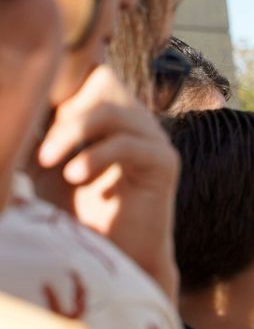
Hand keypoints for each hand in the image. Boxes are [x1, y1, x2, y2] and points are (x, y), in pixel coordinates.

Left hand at [33, 65, 180, 293]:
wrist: (111, 257)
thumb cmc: (73, 211)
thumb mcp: (42, 161)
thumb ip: (34, 127)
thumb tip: (12, 95)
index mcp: (106, 112)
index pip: (84, 70)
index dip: (56, 80)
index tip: (31, 109)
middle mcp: (133, 118)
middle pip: (98, 78)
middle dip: (61, 102)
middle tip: (38, 140)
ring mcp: (152, 138)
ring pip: (109, 110)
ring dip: (71, 133)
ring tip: (48, 162)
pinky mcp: (164, 162)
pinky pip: (127, 144)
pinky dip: (96, 157)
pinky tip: (76, 177)